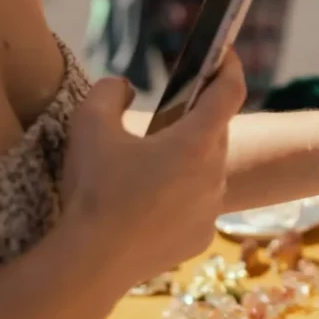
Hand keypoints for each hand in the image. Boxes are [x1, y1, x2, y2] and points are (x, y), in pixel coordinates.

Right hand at [58, 53, 246, 290]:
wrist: (92, 264)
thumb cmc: (93, 191)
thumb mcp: (89, 126)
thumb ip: (110, 92)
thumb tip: (125, 86)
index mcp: (196, 142)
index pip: (230, 92)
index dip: (229, 67)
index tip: (224, 54)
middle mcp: (215, 173)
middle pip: (216, 132)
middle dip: (198, 118)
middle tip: (170, 114)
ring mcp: (212, 208)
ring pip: (208, 171)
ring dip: (189, 161)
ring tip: (152, 165)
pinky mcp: (202, 236)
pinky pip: (197, 206)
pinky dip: (181, 198)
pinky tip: (150, 205)